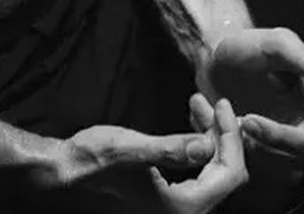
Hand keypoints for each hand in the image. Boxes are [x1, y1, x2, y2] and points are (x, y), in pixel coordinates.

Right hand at [45, 100, 246, 212]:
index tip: (223, 104)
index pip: (229, 173)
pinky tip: (190, 123)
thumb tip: (206, 145)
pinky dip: (199, 145)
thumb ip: (171, 149)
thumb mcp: (133, 149)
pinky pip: (201, 171)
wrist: (72, 168)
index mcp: (184, 207)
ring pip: (214, 170)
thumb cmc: (96, 159)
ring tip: (197, 104)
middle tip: (207, 101)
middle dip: (220, 133)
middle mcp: (188, 212)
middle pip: (225, 173)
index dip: (230, 137)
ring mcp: (181, 206)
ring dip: (209, 136)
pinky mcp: (174, 196)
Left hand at [196, 27, 303, 203]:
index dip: (278, 137)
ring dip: (227, 143)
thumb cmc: (249, 46)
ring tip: (209, 109)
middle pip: (282, 167)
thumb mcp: (276, 45)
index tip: (248, 120)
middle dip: (249, 146)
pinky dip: (211, 143)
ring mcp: (271, 151)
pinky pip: (230, 164)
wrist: (214, 51)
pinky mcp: (244, 155)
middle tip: (226, 120)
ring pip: (254, 169)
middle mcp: (298, 140)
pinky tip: (203, 114)